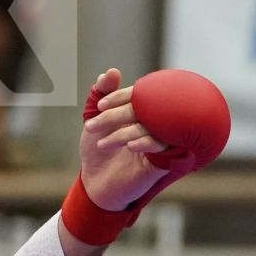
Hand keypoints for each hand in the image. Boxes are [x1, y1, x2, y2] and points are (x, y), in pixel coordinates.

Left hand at [77, 68, 169, 211]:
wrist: (95, 183)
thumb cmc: (97, 150)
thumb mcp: (94, 120)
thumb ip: (99, 94)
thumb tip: (111, 71)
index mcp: (140, 111)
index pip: (138, 94)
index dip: (120, 97)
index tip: (100, 106)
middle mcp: (153, 124)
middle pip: (144, 110)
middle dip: (117, 115)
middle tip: (93, 124)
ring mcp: (160, 142)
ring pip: (152, 128)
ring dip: (125, 132)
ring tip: (102, 142)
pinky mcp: (163, 162)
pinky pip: (163, 147)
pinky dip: (146, 143)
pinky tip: (130, 146)